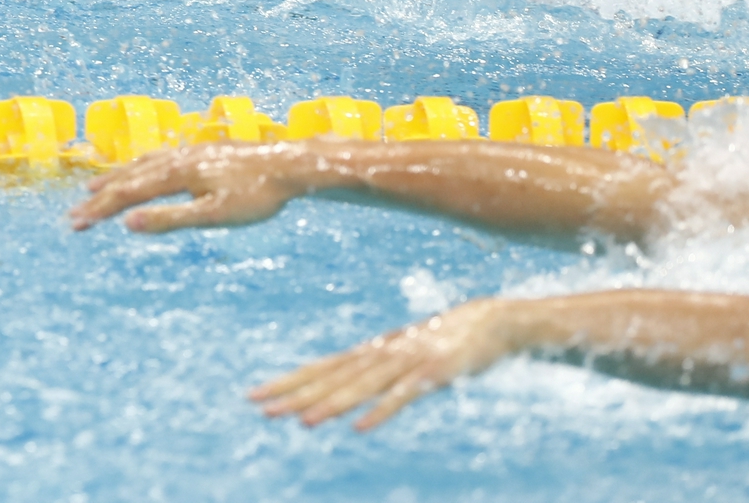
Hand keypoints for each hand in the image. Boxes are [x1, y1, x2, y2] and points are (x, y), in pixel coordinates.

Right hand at [69, 141, 313, 232]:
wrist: (292, 166)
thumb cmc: (257, 197)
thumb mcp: (213, 215)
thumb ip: (170, 219)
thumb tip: (128, 225)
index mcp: (177, 172)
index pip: (128, 194)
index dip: (100, 210)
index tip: (75, 224)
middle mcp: (178, 158)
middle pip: (130, 178)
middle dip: (100, 198)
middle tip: (73, 217)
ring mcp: (190, 153)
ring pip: (143, 165)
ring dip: (116, 179)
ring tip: (93, 189)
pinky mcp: (202, 154)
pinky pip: (158, 160)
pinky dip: (138, 169)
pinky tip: (141, 173)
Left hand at [251, 300, 520, 430]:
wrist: (492, 320)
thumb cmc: (444, 340)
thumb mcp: (404, 355)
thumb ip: (374, 371)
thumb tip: (342, 389)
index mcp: (371, 352)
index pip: (321, 367)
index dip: (288, 381)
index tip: (255, 395)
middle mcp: (382, 354)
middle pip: (332, 377)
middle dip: (296, 394)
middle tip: (261, 408)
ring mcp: (407, 363)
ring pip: (361, 386)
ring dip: (332, 404)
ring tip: (303, 422)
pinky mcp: (434, 374)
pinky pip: (404, 396)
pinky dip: (382, 410)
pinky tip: (361, 427)